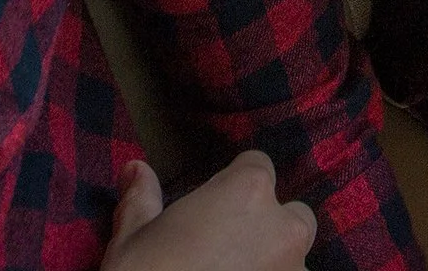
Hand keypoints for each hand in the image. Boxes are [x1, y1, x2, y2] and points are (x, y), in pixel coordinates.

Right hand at [103, 152, 315, 270]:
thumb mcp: (132, 239)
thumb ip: (142, 198)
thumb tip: (136, 169)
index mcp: (247, 192)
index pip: (257, 167)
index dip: (233, 186)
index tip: (214, 210)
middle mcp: (283, 228)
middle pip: (291, 216)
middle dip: (268, 230)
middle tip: (226, 253)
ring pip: (295, 262)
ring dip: (273, 268)